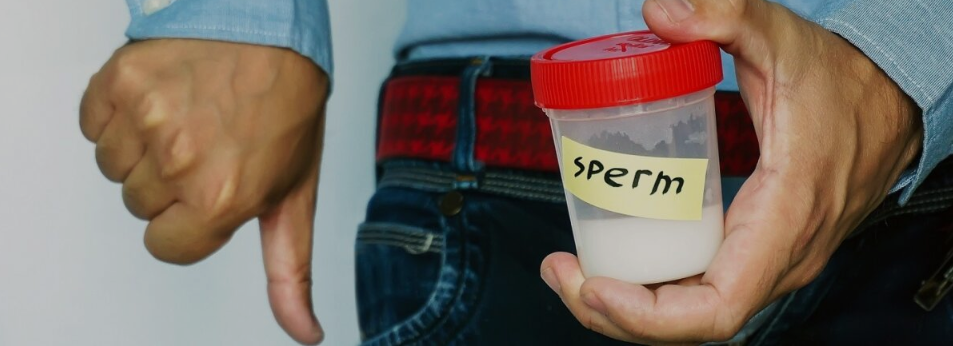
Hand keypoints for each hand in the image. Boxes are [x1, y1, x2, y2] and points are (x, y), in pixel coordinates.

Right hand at [80, 39, 327, 344]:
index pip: (167, 247)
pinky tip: (164, 97)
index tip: (213, 186)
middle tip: (211, 142)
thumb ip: (290, 270)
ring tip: (190, 116)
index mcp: (224, 198)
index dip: (191, 220)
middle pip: (140, 207)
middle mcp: (181, 163)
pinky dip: (118, 114)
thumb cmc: (286, 108)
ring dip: (143, 148)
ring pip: (114, 167)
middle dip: (171, 183)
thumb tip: (305, 333)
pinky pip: (94, 124)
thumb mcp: (295, 195)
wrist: (271, 28)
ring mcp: (147, 119)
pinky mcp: (120, 82)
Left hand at [540, 0, 922, 342]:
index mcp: (783, 220)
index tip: (595, 286)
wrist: (892, 103)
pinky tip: (614, 268)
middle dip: (617, 313)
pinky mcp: (760, 253)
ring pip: (695, 313)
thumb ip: (726, 14)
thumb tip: (660, 10)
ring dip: (629, 307)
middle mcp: (780, 258)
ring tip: (573, 273)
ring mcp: (772, 262)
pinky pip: (704, 291)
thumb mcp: (781, 38)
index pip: (717, 308)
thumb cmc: (840, 83)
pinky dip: (654, 292)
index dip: (649, 316)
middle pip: (692, 322)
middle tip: (561, 273)